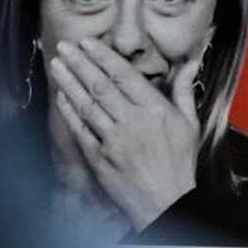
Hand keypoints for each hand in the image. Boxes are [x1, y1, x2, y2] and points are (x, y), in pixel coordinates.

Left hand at [46, 38, 201, 235]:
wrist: (168, 204)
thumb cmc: (180, 165)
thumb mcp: (190, 125)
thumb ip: (184, 91)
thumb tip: (189, 63)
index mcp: (156, 111)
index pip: (123, 75)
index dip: (102, 56)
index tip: (87, 43)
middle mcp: (134, 123)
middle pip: (100, 85)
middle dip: (79, 63)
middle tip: (64, 47)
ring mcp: (115, 141)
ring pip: (86, 104)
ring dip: (69, 82)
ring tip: (57, 65)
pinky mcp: (100, 158)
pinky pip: (80, 128)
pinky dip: (69, 110)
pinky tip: (62, 96)